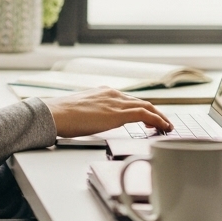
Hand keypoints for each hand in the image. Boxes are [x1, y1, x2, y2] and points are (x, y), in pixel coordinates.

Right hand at [43, 88, 172, 137]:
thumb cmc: (60, 116)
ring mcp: (117, 102)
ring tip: (166, 126)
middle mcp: (113, 94)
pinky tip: (163, 127)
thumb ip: (89, 114)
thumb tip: (89, 123)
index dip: (140, 109)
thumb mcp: (78, 111)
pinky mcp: (119, 114)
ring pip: (147, 107)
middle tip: (162, 122)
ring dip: (159, 117)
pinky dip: (157, 120)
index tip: (146, 117)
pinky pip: (145, 115)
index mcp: (103, 93)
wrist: (54, 114)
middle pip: (140, 102)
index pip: (128, 100)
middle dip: (154, 112)